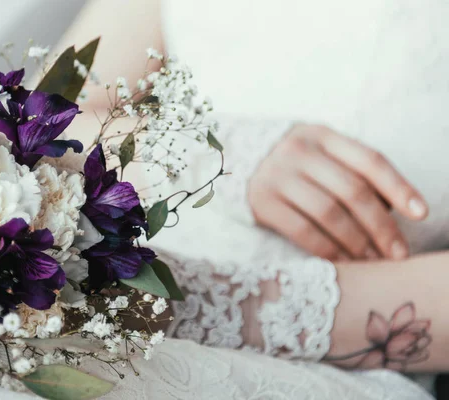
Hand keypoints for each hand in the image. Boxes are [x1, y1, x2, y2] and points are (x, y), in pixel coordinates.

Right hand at [248, 124, 427, 260]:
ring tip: (373, 260)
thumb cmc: (288, 161)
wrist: (232, 158)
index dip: (399, 187)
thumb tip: (391, 211)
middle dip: (381, 226)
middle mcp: (299, 152)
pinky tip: (342, 261)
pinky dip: (327, 249)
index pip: (369, 160)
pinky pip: (302, 231)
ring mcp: (277, 176)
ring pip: (329, 213)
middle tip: (398, 253)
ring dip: (357, 242)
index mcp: (321, 135)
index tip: (421, 214)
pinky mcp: (261, 202)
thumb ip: (349, 171)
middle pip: (352, 191)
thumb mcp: (317, 151)